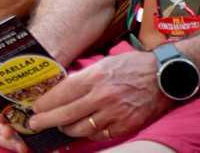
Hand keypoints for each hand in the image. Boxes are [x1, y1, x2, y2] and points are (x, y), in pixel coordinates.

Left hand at [28, 50, 170, 140]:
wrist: (164, 76)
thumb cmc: (131, 67)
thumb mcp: (102, 64)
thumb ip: (82, 77)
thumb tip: (61, 89)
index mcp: (93, 78)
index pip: (61, 94)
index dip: (45, 103)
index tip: (35, 108)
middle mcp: (102, 97)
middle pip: (66, 114)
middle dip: (46, 121)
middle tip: (34, 124)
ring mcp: (114, 113)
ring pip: (81, 129)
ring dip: (66, 129)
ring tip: (60, 126)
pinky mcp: (126, 126)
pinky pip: (100, 135)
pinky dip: (89, 134)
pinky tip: (83, 129)